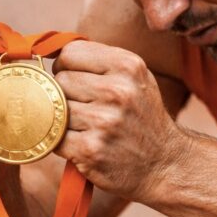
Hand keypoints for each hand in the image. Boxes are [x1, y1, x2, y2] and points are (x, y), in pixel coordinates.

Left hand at [53, 41, 187, 200]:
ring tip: (87, 128)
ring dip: (64, 120)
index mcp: (128, 66)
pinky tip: (82, 145)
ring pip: (55, 109)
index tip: (75, 80)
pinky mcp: (90, 149)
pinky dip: (61, 142)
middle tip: (86, 109)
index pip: (70, 53)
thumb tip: (52, 52)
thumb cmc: (142, 117)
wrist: (164, 164)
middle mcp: (118, 91)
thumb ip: (100, 61)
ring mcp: (104, 122)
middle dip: (66, 94)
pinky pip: (54, 137)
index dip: (66, 66)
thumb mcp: (135, 78)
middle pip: (61, 80)